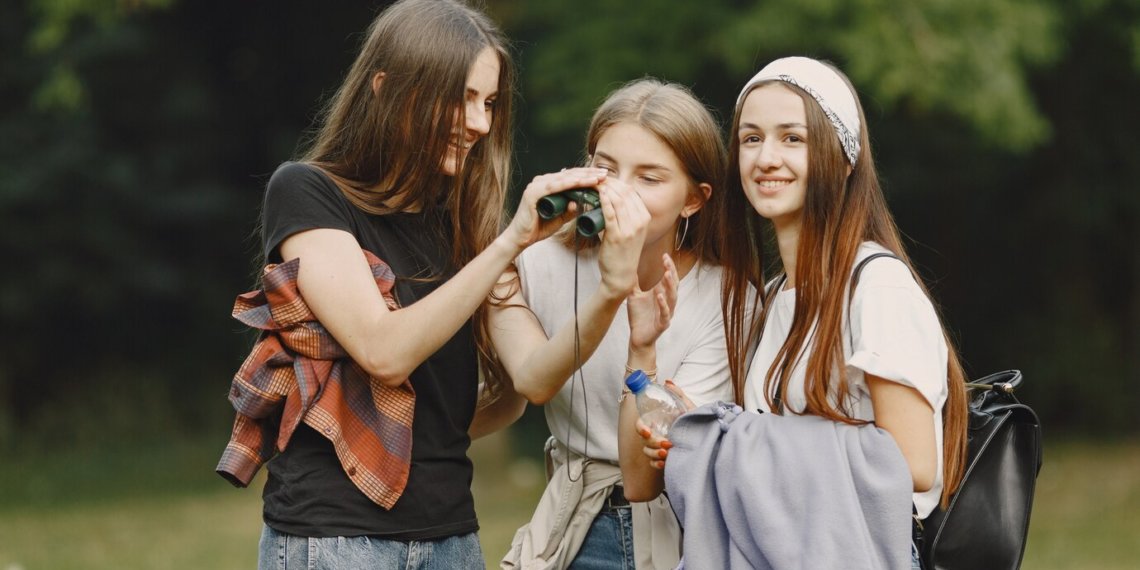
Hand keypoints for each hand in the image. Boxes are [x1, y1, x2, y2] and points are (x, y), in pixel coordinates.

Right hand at [502, 168, 606, 250]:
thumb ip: (569, 211)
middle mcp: (542, 182)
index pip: (571, 177)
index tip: (603, 177)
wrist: (521, 238)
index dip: (587, 176)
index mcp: (548, 185)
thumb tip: (578, 203)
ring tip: (597, 178)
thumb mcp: (560, 218)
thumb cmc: (539, 228)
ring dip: (582, 177)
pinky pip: (553, 186)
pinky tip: (580, 182)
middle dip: (588, 174)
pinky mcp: (533, 193)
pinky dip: (567, 183)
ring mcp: (536, 186)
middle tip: (605, 174)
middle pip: (569, 174)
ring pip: (564, 178)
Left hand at [595, 178, 649, 299]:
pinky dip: (603, 201)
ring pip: (617, 200)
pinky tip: (597, 194)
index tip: (603, 178)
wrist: (621, 275)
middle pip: (625, 192)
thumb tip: (609, 198)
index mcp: (644, 217)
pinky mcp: (617, 236)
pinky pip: (610, 213)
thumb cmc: (622, 252)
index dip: (616, 182)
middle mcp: (640, 221)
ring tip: (592, 184)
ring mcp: (630, 229)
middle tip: (594, 178)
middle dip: (609, 182)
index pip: (631, 192)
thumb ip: (624, 215)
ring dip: (604, 189)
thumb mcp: (631, 230)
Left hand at [627, 253, 678, 349]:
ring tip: (667, 274)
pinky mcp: (663, 323)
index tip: (664, 255)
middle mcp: (667, 301)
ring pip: (673, 297)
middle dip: (671, 272)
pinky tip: (659, 296)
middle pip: (673, 284)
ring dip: (670, 286)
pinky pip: (665, 313)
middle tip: (666, 261)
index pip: (669, 277)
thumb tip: (628, 266)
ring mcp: (666, 312)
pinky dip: (663, 304)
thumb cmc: (638, 316)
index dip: (668, 266)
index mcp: (662, 294)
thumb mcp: (635, 295)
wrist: (638, 337)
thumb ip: (634, 282)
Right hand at [636, 380, 694, 469]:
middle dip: (653, 443)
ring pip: (648, 452)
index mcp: (657, 422)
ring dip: (655, 454)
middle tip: (667, 443)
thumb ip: (677, 394)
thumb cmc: (695, 421)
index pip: (641, 425)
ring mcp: (658, 447)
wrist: (707, 437)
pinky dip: (657, 464)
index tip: (647, 432)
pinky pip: (654, 464)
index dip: (640, 428)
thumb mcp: (687, 407)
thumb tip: (667, 382)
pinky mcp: (663, 459)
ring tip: (667, 453)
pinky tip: (664, 463)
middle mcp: (656, 434)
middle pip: (644, 440)